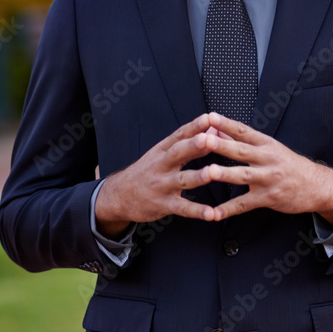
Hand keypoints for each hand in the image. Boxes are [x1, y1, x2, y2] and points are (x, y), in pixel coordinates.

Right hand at [94, 114, 220, 234]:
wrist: (119, 196)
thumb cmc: (147, 172)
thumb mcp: (163, 155)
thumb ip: (189, 143)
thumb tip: (212, 130)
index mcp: (162, 151)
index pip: (179, 135)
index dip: (193, 126)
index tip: (208, 118)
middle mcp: (161, 166)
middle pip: (178, 153)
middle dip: (194, 145)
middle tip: (209, 139)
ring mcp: (162, 186)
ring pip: (182, 180)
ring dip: (198, 176)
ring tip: (213, 172)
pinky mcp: (163, 205)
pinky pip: (182, 208)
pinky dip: (197, 211)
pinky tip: (212, 214)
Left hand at [200, 112, 332, 222]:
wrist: (316, 185)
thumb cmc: (287, 164)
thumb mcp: (268, 148)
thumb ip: (240, 139)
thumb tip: (216, 128)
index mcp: (266, 144)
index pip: (244, 131)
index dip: (227, 123)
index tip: (210, 116)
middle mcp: (267, 159)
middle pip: (241, 151)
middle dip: (222, 145)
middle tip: (204, 139)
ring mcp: (268, 179)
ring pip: (243, 176)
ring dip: (225, 174)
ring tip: (208, 172)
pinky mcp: (268, 198)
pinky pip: (245, 204)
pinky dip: (228, 210)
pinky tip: (213, 213)